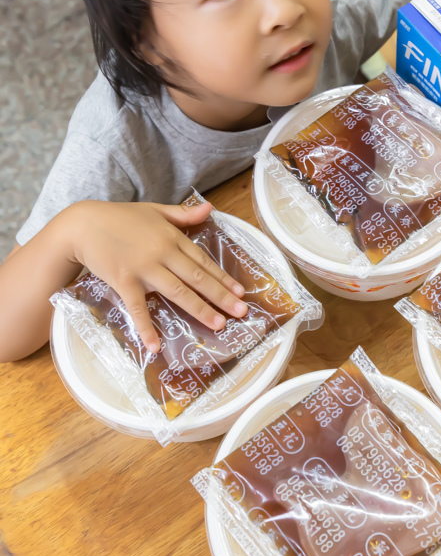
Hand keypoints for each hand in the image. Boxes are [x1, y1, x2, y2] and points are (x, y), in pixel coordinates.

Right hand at [68, 200, 246, 352]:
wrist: (83, 224)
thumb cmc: (119, 217)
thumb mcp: (155, 210)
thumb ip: (183, 215)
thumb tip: (210, 209)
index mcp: (171, 237)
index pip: (203, 260)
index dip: (222, 277)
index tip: (240, 292)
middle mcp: (162, 253)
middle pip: (197, 278)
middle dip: (221, 296)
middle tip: (241, 312)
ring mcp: (144, 269)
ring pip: (178, 292)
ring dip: (199, 309)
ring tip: (218, 324)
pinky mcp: (124, 282)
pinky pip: (138, 308)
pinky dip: (146, 327)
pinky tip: (156, 346)